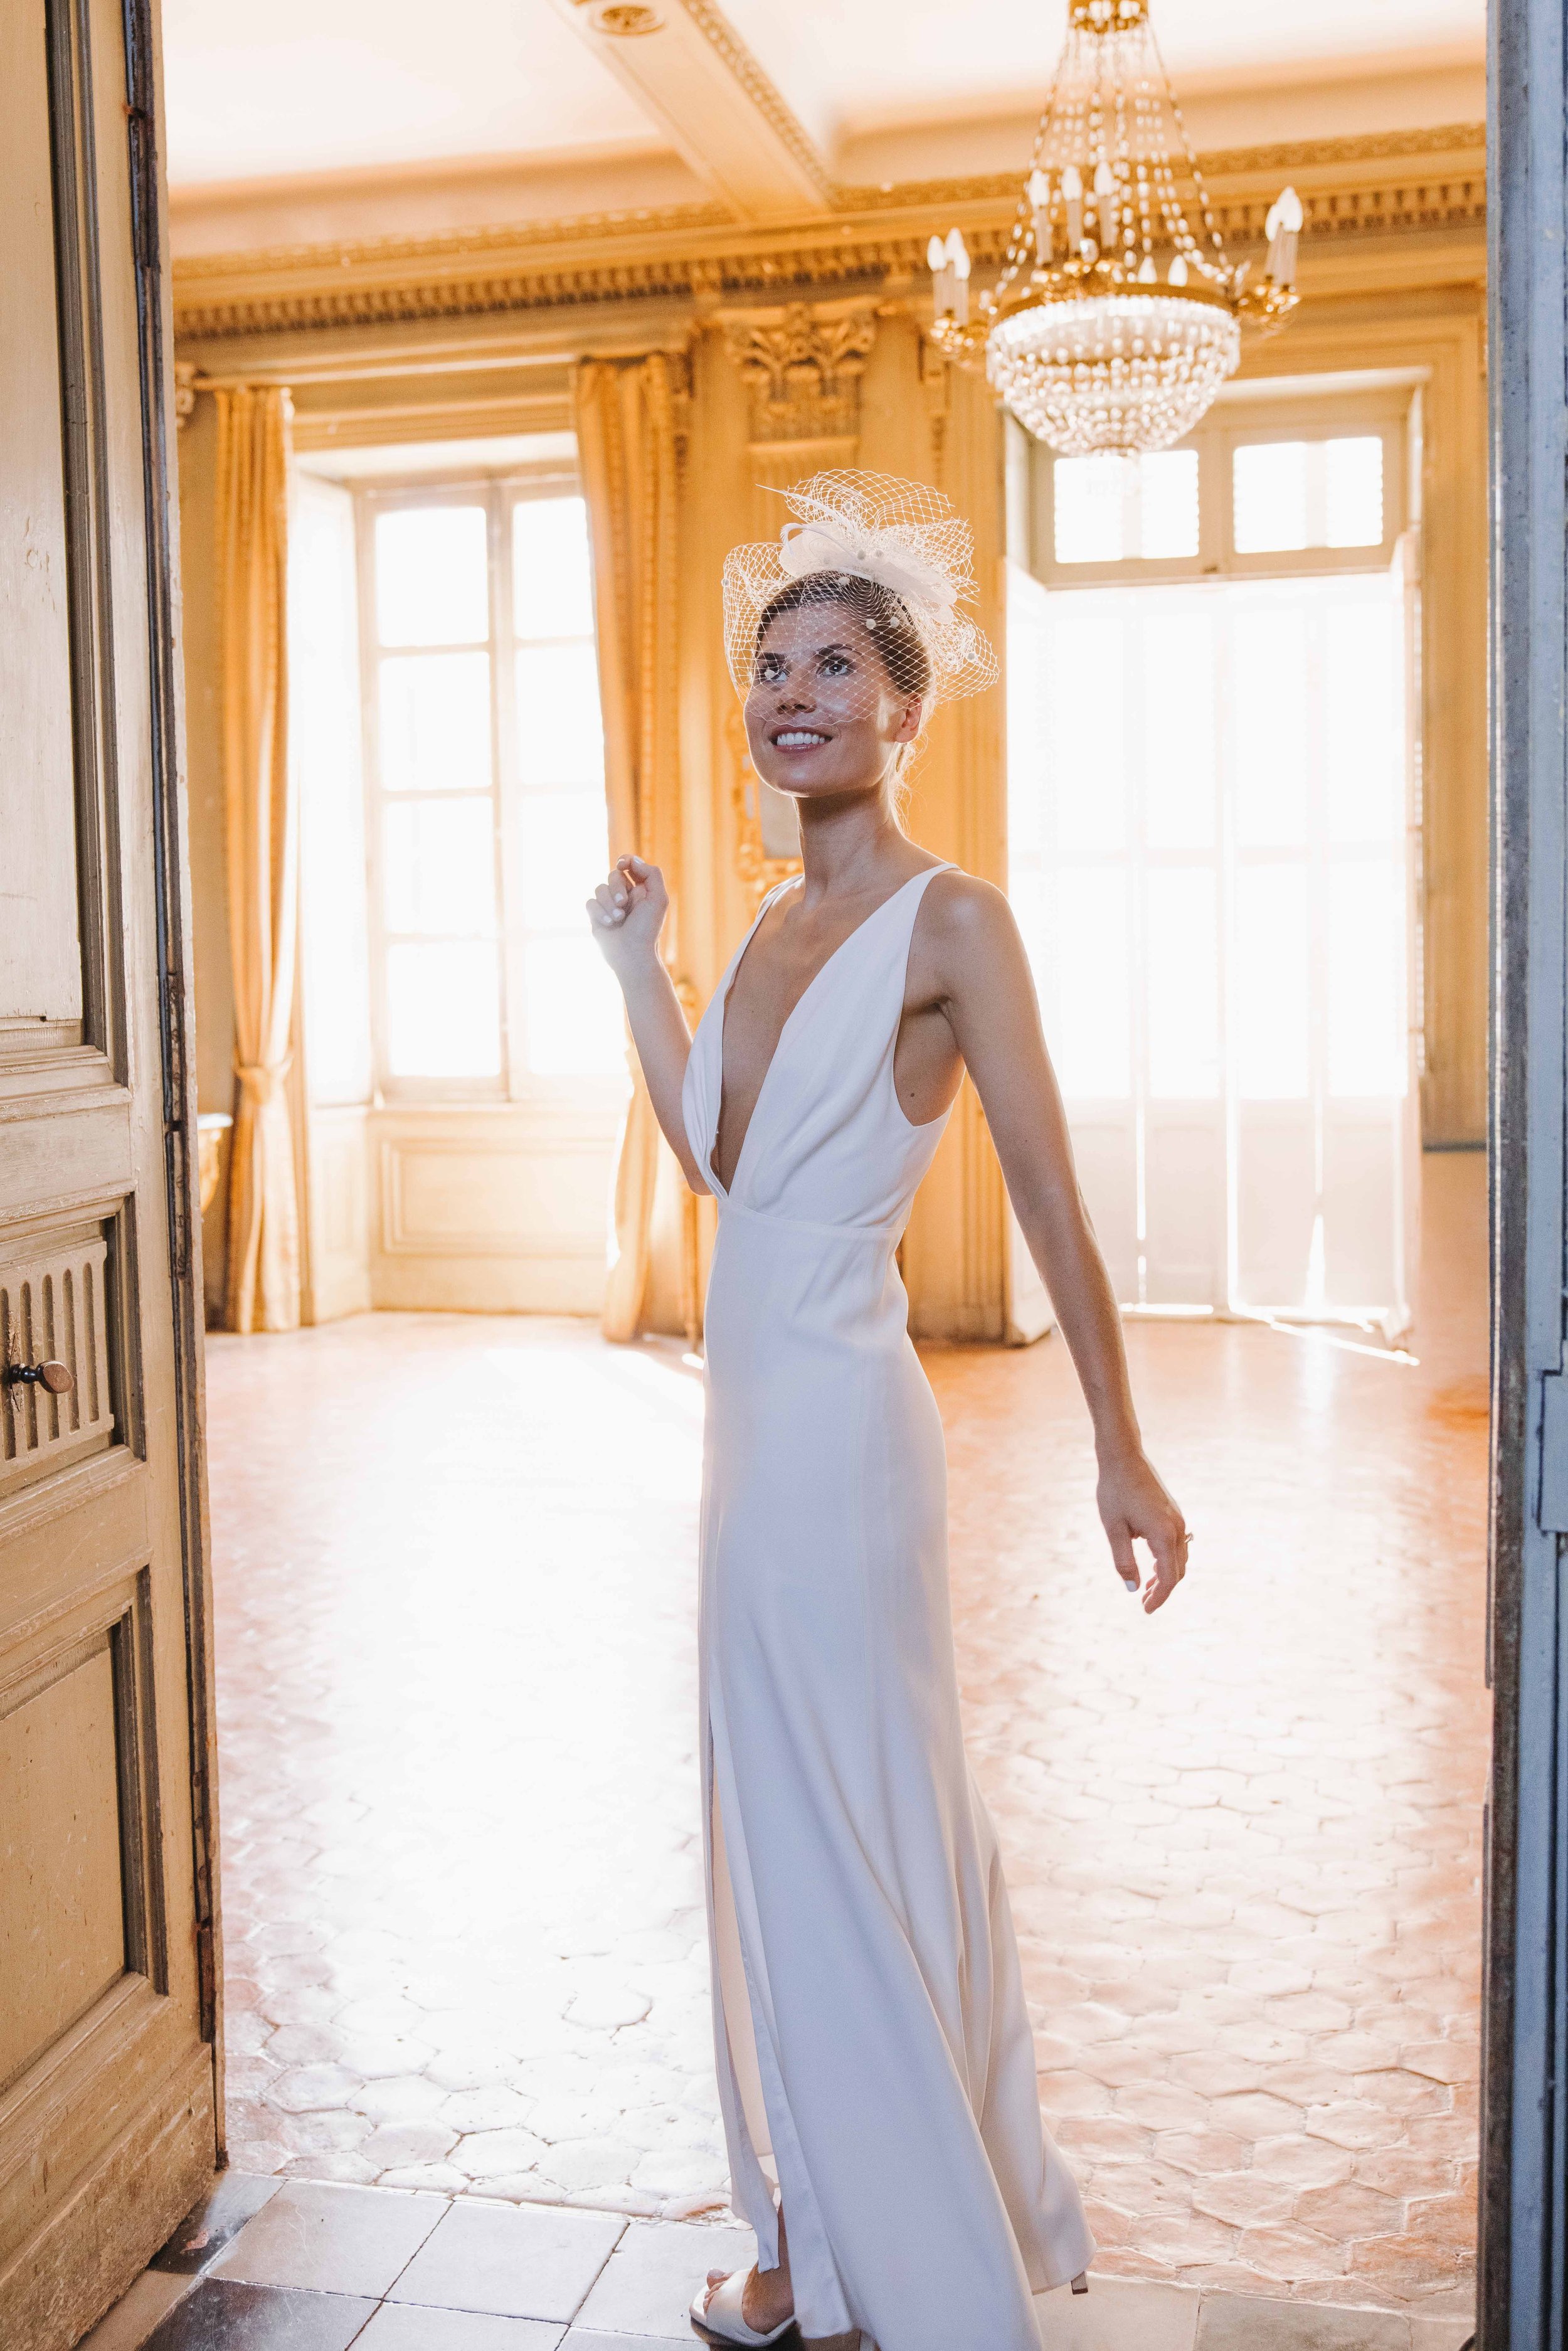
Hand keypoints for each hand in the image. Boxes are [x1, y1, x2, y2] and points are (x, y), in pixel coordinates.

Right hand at [587, 855, 667, 976]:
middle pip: (613, 876)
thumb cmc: (647, 929)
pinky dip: (599, 912)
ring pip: (600, 888)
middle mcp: (625, 896)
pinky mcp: (597, 915)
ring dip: (608, 903)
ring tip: (618, 919)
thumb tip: (632, 860)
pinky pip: (590, 902)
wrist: (632, 955)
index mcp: (641, 890)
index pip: (630, 866)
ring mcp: (609, 905)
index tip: (622, 865)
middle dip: (617, 888)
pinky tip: (608, 924)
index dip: (625, 861)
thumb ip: (651, 874)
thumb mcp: (658, 899)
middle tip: (623, 904)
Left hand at [1096, 1449, 1187, 1613]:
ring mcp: (1178, 1519)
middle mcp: (1177, 1528)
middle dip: (1163, 1589)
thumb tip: (1132, 1588)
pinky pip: (1177, 1545)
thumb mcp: (1114, 1529)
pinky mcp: (1173, 1513)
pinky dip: (1167, 1560)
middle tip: (1144, 1603)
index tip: (1145, 1610)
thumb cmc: (1115, 1491)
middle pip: (1178, 1570)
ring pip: (1179, 1558)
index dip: (1159, 1598)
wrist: (1123, 1457)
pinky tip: (1152, 1566)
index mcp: (1164, 1534)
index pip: (1169, 1578)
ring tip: (1147, 1588)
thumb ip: (1124, 1560)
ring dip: (1166, 1576)